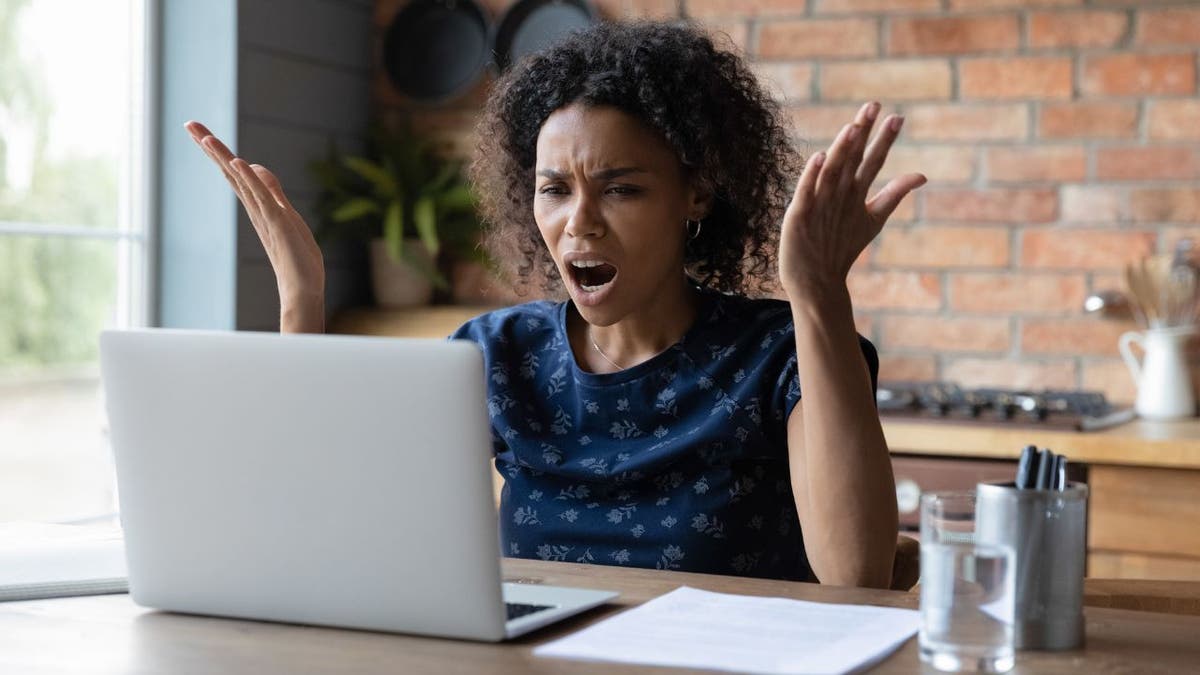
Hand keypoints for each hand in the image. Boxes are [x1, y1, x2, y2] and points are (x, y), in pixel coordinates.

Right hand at [185, 121, 325, 331]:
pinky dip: (250, 180)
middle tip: (188, 123)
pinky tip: (239, 163)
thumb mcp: (285, 213)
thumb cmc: (295, 256)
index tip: (197, 130)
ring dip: (224, 159)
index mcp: (257, 205)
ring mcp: (265, 215)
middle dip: (210, 147)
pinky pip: (262, 198)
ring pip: (241, 181)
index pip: (233, 172)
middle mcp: (255, 208)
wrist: (302, 289)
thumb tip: (253, 166)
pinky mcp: (278, 223)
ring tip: (205, 138)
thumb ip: (271, 191)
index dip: (217, 150)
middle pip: (229, 172)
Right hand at [779, 101, 925, 299]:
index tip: (897, 117)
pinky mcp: (799, 217)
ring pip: (831, 171)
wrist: (817, 280)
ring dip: (841, 149)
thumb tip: (923, 175)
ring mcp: (817, 203)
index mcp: (852, 192)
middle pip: (851, 158)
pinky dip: (812, 176)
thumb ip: (893, 194)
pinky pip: (807, 193)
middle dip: (861, 133)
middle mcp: (836, 193)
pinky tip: (819, 157)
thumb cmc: (840, 246)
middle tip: (873, 105)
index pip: (871, 160)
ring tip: (853, 127)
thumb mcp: (872, 219)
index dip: (883, 140)